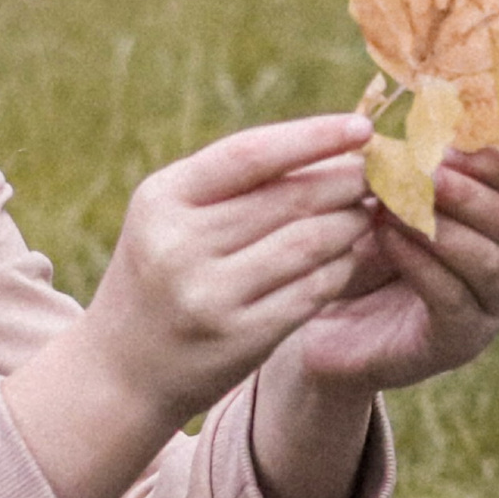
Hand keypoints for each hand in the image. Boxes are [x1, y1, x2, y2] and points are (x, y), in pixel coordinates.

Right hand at [2, 114, 376, 497]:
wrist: (121, 370)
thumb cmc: (160, 274)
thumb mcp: (171, 217)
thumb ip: (235, 183)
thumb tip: (330, 145)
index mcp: (162, 199)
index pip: (250, 154)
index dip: (312, 137)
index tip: (362, 127)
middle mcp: (181, 245)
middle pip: (288, 199)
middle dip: (344, 181)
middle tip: (377, 173)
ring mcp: (211, 296)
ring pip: (309, 244)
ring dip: (350, 224)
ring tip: (367, 213)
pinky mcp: (241, 338)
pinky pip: (312, 291)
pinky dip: (340, 268)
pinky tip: (349, 257)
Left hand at [282, 148, 498, 394]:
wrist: (333, 331)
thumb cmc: (362, 256)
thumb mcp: (383, 205)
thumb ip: (401, 170)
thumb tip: (398, 128)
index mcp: (497, 220)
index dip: (480, 157)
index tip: (436, 140)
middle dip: (463, 192)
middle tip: (422, 172)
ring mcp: (492, 306)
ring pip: (486, 260)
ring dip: (440, 227)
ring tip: (394, 207)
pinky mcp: (463, 340)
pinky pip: (452, 297)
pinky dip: (420, 264)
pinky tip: (387, 239)